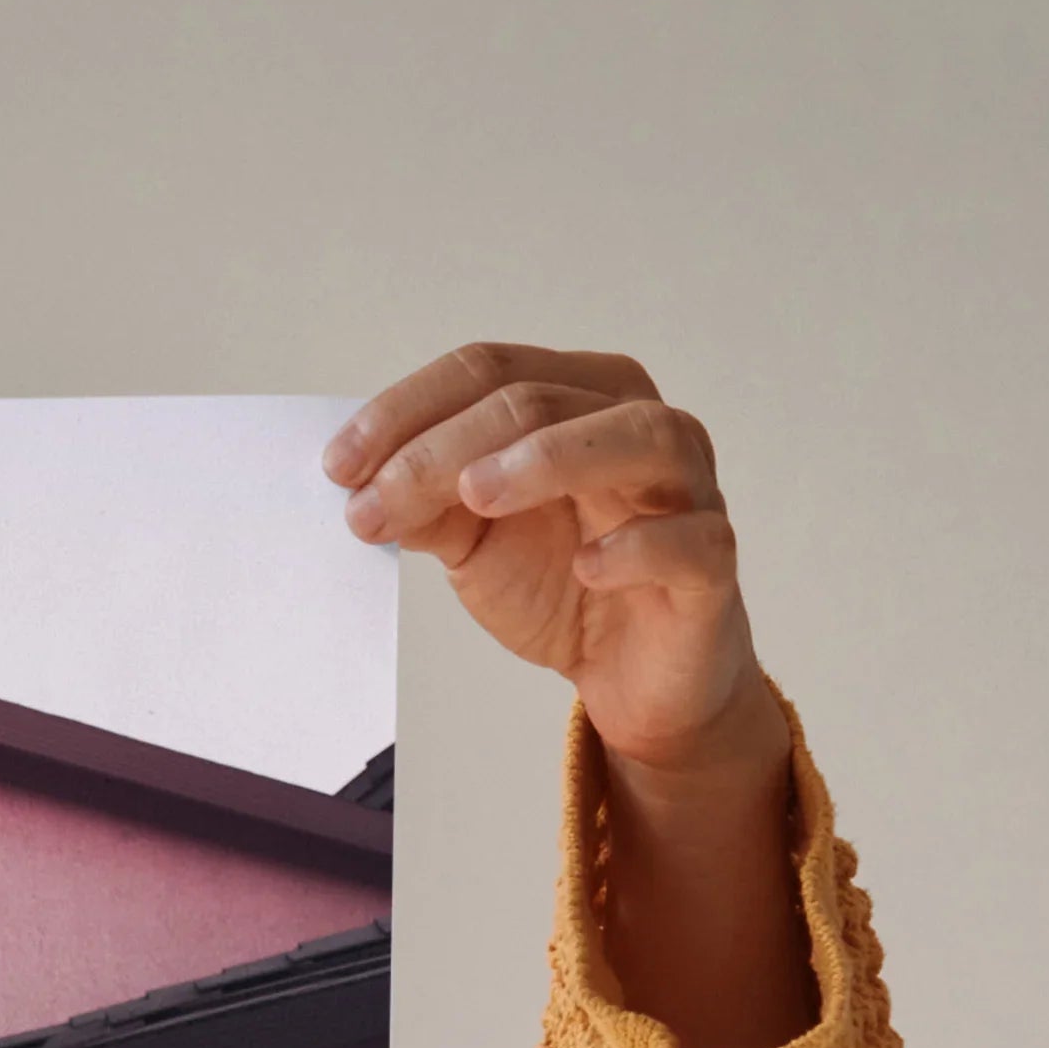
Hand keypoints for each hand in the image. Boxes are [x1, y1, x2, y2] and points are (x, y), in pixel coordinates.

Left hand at [330, 344, 811, 1047]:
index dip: (407, 411)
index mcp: (579, 399)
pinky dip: (638, 546)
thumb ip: (428, 504)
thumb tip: (362, 483)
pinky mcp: (711, 564)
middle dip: (444, 449)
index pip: (489, 371)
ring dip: (549, 459)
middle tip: (374, 502)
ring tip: (476, 495)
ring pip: (635, 437)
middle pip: (541, 400)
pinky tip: (587, 565)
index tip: (338, 467)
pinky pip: (688, 540)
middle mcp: (639, 425)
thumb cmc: (563, 584)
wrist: (632, 676)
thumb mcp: (475, 541)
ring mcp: (686, 490)